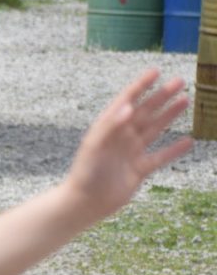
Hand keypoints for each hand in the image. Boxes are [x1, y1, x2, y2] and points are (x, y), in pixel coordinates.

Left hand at [62, 69, 192, 223]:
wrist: (85, 203)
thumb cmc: (86, 173)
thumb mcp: (95, 146)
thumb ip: (112, 125)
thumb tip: (129, 106)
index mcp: (107, 128)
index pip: (126, 100)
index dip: (140, 86)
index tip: (155, 71)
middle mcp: (120, 137)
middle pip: (145, 111)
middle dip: (161, 96)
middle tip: (180, 81)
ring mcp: (130, 152)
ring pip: (154, 129)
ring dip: (169, 115)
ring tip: (185, 100)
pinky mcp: (139, 170)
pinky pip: (160, 157)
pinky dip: (174, 150)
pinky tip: (188, 141)